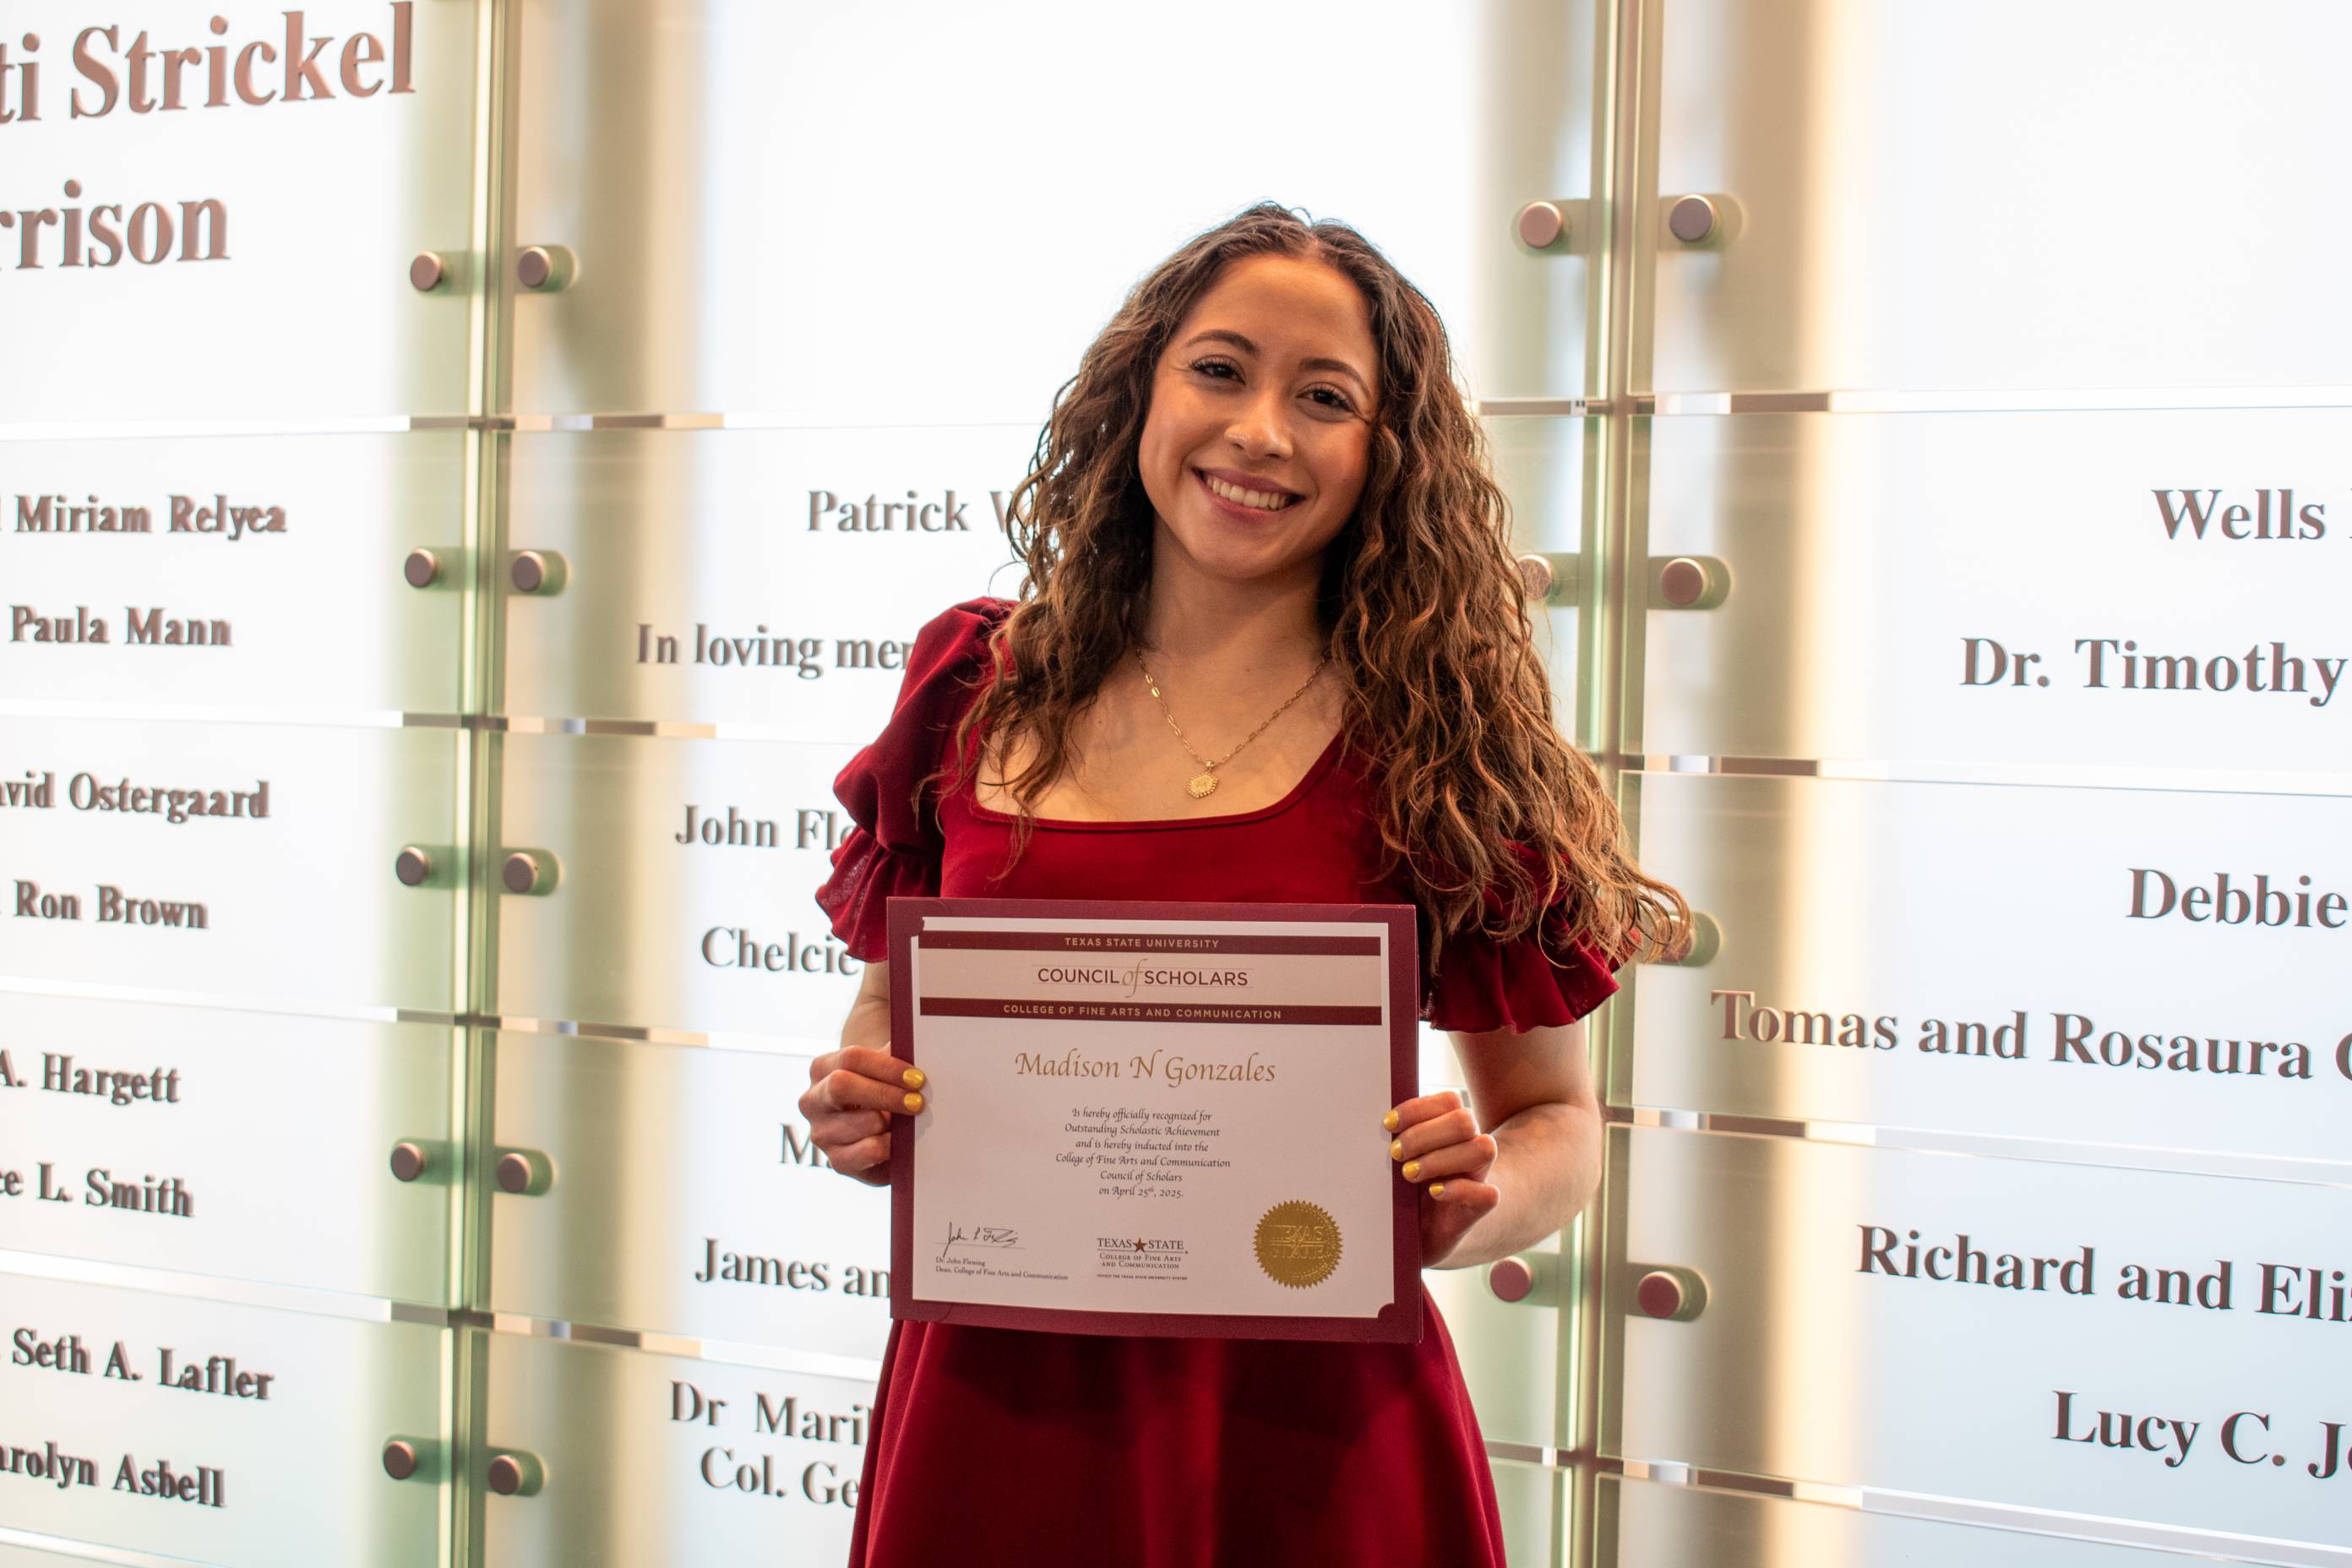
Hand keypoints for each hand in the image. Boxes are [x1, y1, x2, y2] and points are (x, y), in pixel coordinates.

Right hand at [798, 1046, 926, 1185]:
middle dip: (885, 1093)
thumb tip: (915, 1047)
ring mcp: (821, 1132)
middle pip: (842, 1085)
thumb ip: (892, 1056)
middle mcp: (813, 1100)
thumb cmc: (878, 1091)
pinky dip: (889, 1145)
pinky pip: (867, 1151)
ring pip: (861, 1121)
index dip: (886, 1067)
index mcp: (822, 1069)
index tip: (916, 1077)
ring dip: (891, 1122)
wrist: (872, 1129)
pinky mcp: (836, 1160)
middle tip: (917, 1101)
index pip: (851, 1058)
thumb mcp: (882, 1070)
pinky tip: (898, 1140)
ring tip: (908, 1121)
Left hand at [1385, 1091, 1499, 1267]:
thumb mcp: (1401, 1161)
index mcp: (1451, 1129)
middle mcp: (1469, 1147)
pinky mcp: (1480, 1206)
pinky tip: (1434, 1192)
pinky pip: (1488, 1193)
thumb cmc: (1408, 1191)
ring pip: (1483, 1148)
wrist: (1424, 1233)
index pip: (1449, 1101)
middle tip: (1396, 1154)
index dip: (1418, 1109)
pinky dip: (1459, 1189)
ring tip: (1409, 1175)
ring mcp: (1479, 1176)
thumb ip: (1398, 1138)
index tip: (1388, 1124)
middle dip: (1424, 1135)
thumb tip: (1381, 1123)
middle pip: (1465, 1120)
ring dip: (1440, 1159)